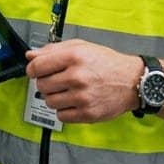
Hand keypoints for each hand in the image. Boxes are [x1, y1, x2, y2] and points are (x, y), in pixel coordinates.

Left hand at [26, 41, 142, 123]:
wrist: (132, 81)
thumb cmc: (107, 63)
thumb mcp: (81, 46)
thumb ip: (53, 49)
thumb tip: (31, 56)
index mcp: (74, 57)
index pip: (38, 66)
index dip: (32, 69)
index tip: (34, 71)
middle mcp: (77, 77)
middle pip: (42, 85)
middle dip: (45, 83)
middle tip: (56, 80)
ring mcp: (82, 97)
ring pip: (49, 102)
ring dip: (54, 97)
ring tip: (67, 91)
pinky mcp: (88, 114)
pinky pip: (61, 116)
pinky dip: (64, 110)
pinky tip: (73, 101)